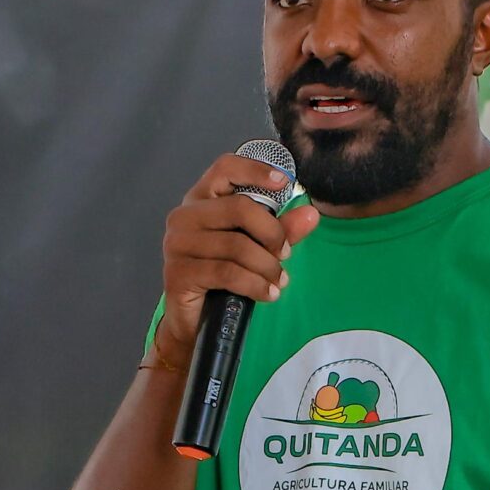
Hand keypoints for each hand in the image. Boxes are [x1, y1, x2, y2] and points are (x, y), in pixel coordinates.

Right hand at [153, 152, 318, 372]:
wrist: (194, 322)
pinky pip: (228, 273)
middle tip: (285, 254)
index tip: (285, 182)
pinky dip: (256, 285)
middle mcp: (184, 216)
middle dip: (273, 233)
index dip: (256, 169)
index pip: (225, 167)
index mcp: (201, 199)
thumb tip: (311, 214)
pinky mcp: (179, 273)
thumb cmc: (223, 278)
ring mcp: (177, 244)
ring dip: (267, 266)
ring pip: (237, 245)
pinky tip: (268, 294)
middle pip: (239, 208)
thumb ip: (281, 230)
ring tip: (278, 280)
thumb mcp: (256, 249)